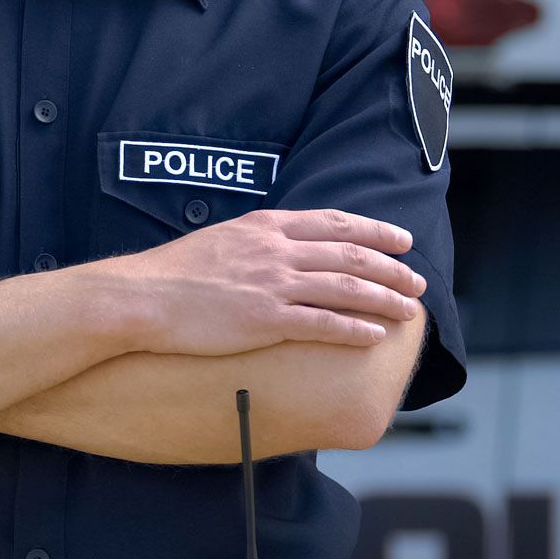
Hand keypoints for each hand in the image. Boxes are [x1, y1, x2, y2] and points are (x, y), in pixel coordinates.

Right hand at [105, 208, 425, 355]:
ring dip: (385, 299)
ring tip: (409, 310)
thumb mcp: (220, 240)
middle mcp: (275, 250)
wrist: (142, 296)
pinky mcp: (266, 319)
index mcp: (265, 227)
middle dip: (392, 268)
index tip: (401, 240)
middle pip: (350, 255)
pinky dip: (355, 329)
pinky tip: (375, 336)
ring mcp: (273, 284)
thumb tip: (277, 249)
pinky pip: (323, 323)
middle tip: (417, 281)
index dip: (374, 231)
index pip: (334, 222)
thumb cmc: (172, 273)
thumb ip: (255, 242)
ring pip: (346, 288)